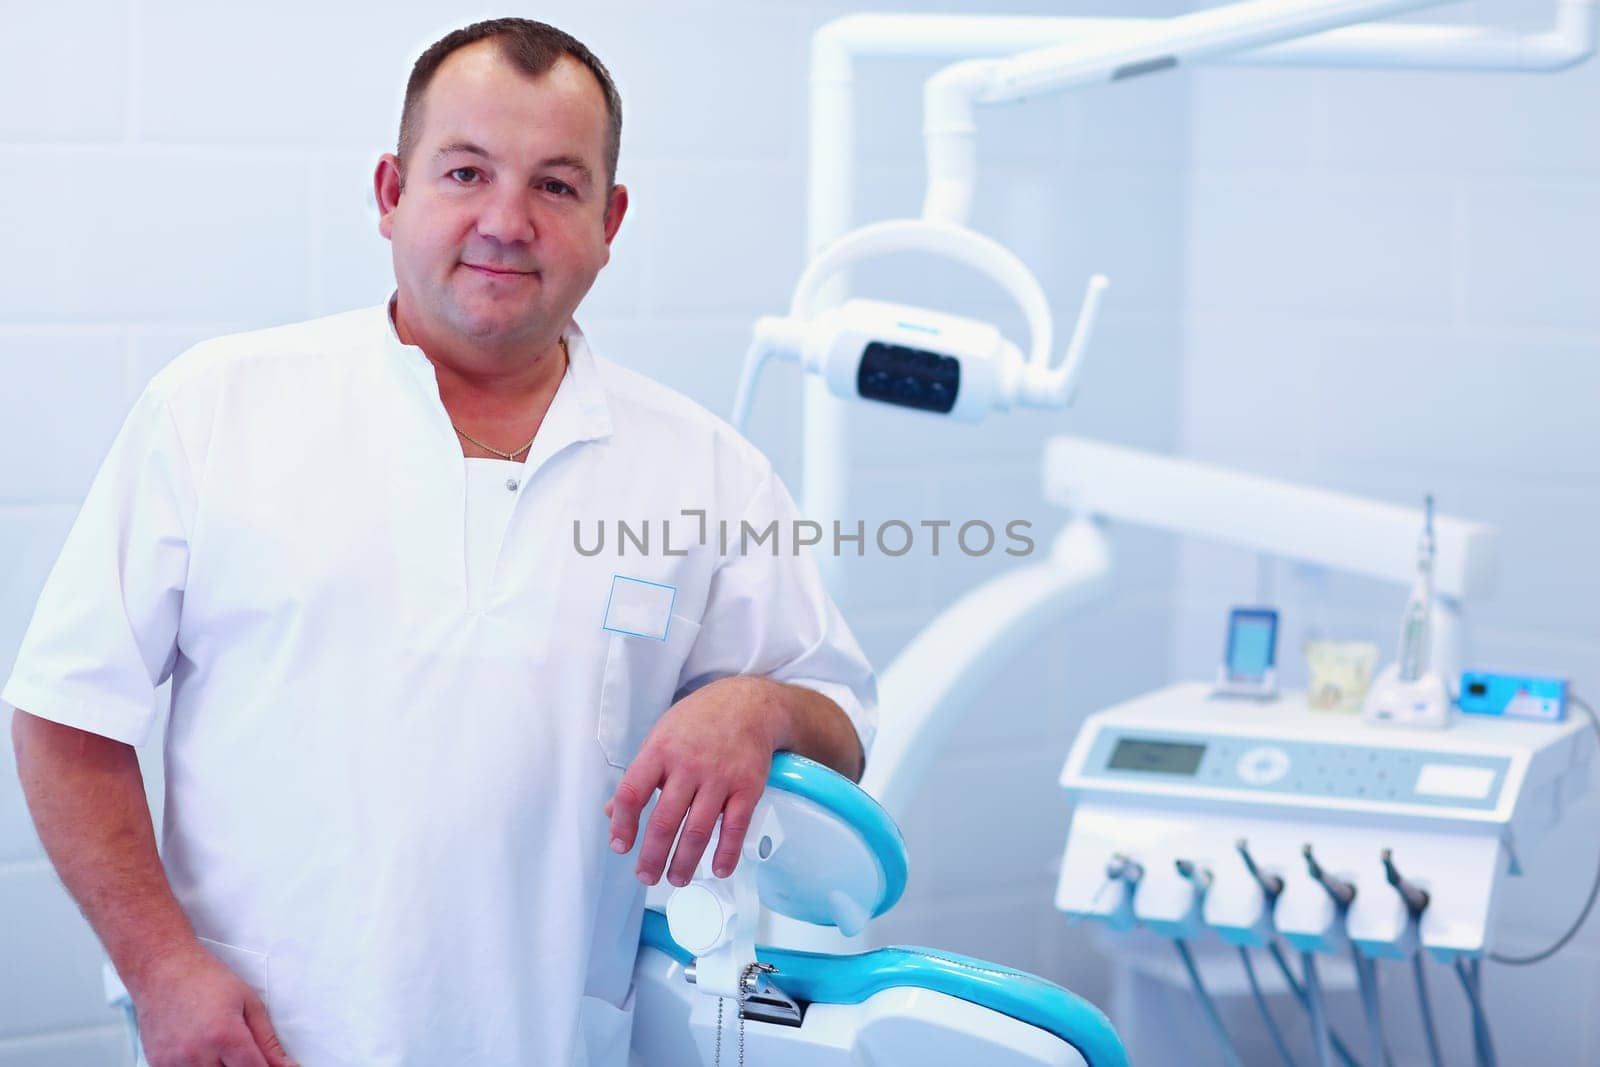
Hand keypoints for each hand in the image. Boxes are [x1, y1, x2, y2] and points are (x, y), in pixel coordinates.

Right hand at [132, 944, 296, 1066]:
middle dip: (241, 1066)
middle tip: (239, 1049)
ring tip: (218, 1046)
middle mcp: (198, 1053)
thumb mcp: (249, 1003)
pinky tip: (198, 1050)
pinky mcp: (158, 1064)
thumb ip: (268, 1041)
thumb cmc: (207, 980)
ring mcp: (174, 1062)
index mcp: (225, 1035)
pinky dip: (197, 1066)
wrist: (163, 969)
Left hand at [604, 676, 783, 886]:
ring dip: (684, 862)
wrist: (748, 704)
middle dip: (652, 857)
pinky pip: (735, 827)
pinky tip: (718, 869)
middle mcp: (688, 765)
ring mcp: (719, 777)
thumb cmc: (699, 721)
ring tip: (676, 878)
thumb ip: (639, 775)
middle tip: (646, 877)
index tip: (620, 847)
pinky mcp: (747, 787)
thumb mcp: (660, 737)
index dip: (622, 825)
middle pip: (663, 821)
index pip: (631, 793)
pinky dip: (726, 853)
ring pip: (697, 830)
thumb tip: (612, 811)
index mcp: (660, 751)